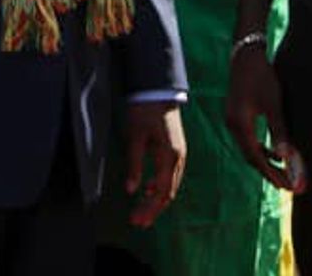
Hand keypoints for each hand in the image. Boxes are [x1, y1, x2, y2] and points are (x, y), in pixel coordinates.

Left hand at [124, 100, 185, 227]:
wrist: (158, 89)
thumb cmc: (145, 110)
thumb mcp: (135, 137)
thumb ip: (134, 164)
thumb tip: (132, 190)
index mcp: (169, 156)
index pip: (161, 192)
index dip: (149, 209)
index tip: (137, 220)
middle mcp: (178, 158)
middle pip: (167, 192)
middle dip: (152, 209)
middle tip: (138, 222)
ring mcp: (179, 154)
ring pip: (169, 185)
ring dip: (156, 199)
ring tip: (142, 211)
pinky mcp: (175, 149)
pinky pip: (170, 174)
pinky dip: (160, 186)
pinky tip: (147, 189)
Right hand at [225, 44, 305, 192]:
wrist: (245, 56)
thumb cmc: (261, 78)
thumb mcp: (273, 105)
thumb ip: (279, 132)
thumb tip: (286, 157)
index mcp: (240, 125)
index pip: (256, 158)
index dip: (272, 174)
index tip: (287, 186)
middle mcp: (233, 126)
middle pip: (251, 157)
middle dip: (269, 172)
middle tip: (288, 185)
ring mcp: (232, 121)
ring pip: (249, 149)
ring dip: (266, 161)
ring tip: (284, 173)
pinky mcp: (236, 116)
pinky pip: (248, 140)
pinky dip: (261, 149)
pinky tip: (275, 152)